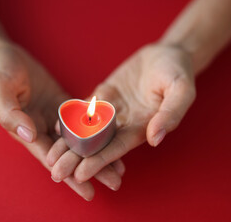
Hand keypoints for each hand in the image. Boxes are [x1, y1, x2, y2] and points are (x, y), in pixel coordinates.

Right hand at [0, 44, 124, 200]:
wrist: (2, 55)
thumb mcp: (0, 91)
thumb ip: (12, 115)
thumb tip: (32, 135)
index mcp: (27, 132)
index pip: (52, 159)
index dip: (70, 176)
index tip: (89, 192)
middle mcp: (43, 128)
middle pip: (71, 154)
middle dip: (92, 169)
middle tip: (116, 183)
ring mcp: (54, 116)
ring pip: (80, 139)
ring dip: (98, 152)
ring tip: (121, 165)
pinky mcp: (63, 104)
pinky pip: (82, 118)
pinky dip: (96, 128)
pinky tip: (113, 135)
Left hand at [47, 42, 195, 182]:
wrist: (167, 55)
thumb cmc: (178, 72)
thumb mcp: (182, 90)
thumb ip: (170, 114)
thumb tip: (155, 139)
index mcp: (142, 127)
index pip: (116, 149)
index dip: (98, 162)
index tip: (80, 175)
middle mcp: (124, 124)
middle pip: (98, 145)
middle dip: (77, 160)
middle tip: (55, 174)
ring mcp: (112, 110)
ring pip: (87, 131)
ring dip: (69, 145)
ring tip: (49, 158)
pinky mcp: (104, 97)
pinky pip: (85, 110)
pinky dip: (70, 119)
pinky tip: (55, 128)